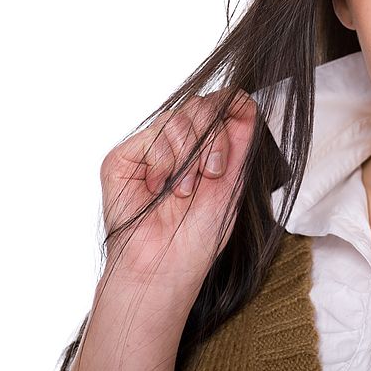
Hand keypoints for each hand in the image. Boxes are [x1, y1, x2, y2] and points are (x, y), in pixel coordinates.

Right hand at [99, 88, 257, 292]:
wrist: (165, 266)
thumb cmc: (198, 237)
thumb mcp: (232, 184)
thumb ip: (240, 143)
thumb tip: (246, 104)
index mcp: (207, 149)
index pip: (221, 105)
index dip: (231, 112)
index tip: (236, 138)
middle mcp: (180, 145)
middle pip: (202, 106)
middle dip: (213, 141)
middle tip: (210, 176)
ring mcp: (152, 148)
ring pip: (179, 118)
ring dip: (188, 158)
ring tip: (182, 192)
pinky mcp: (125, 156)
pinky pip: (153, 136)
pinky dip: (163, 164)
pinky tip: (158, 189)